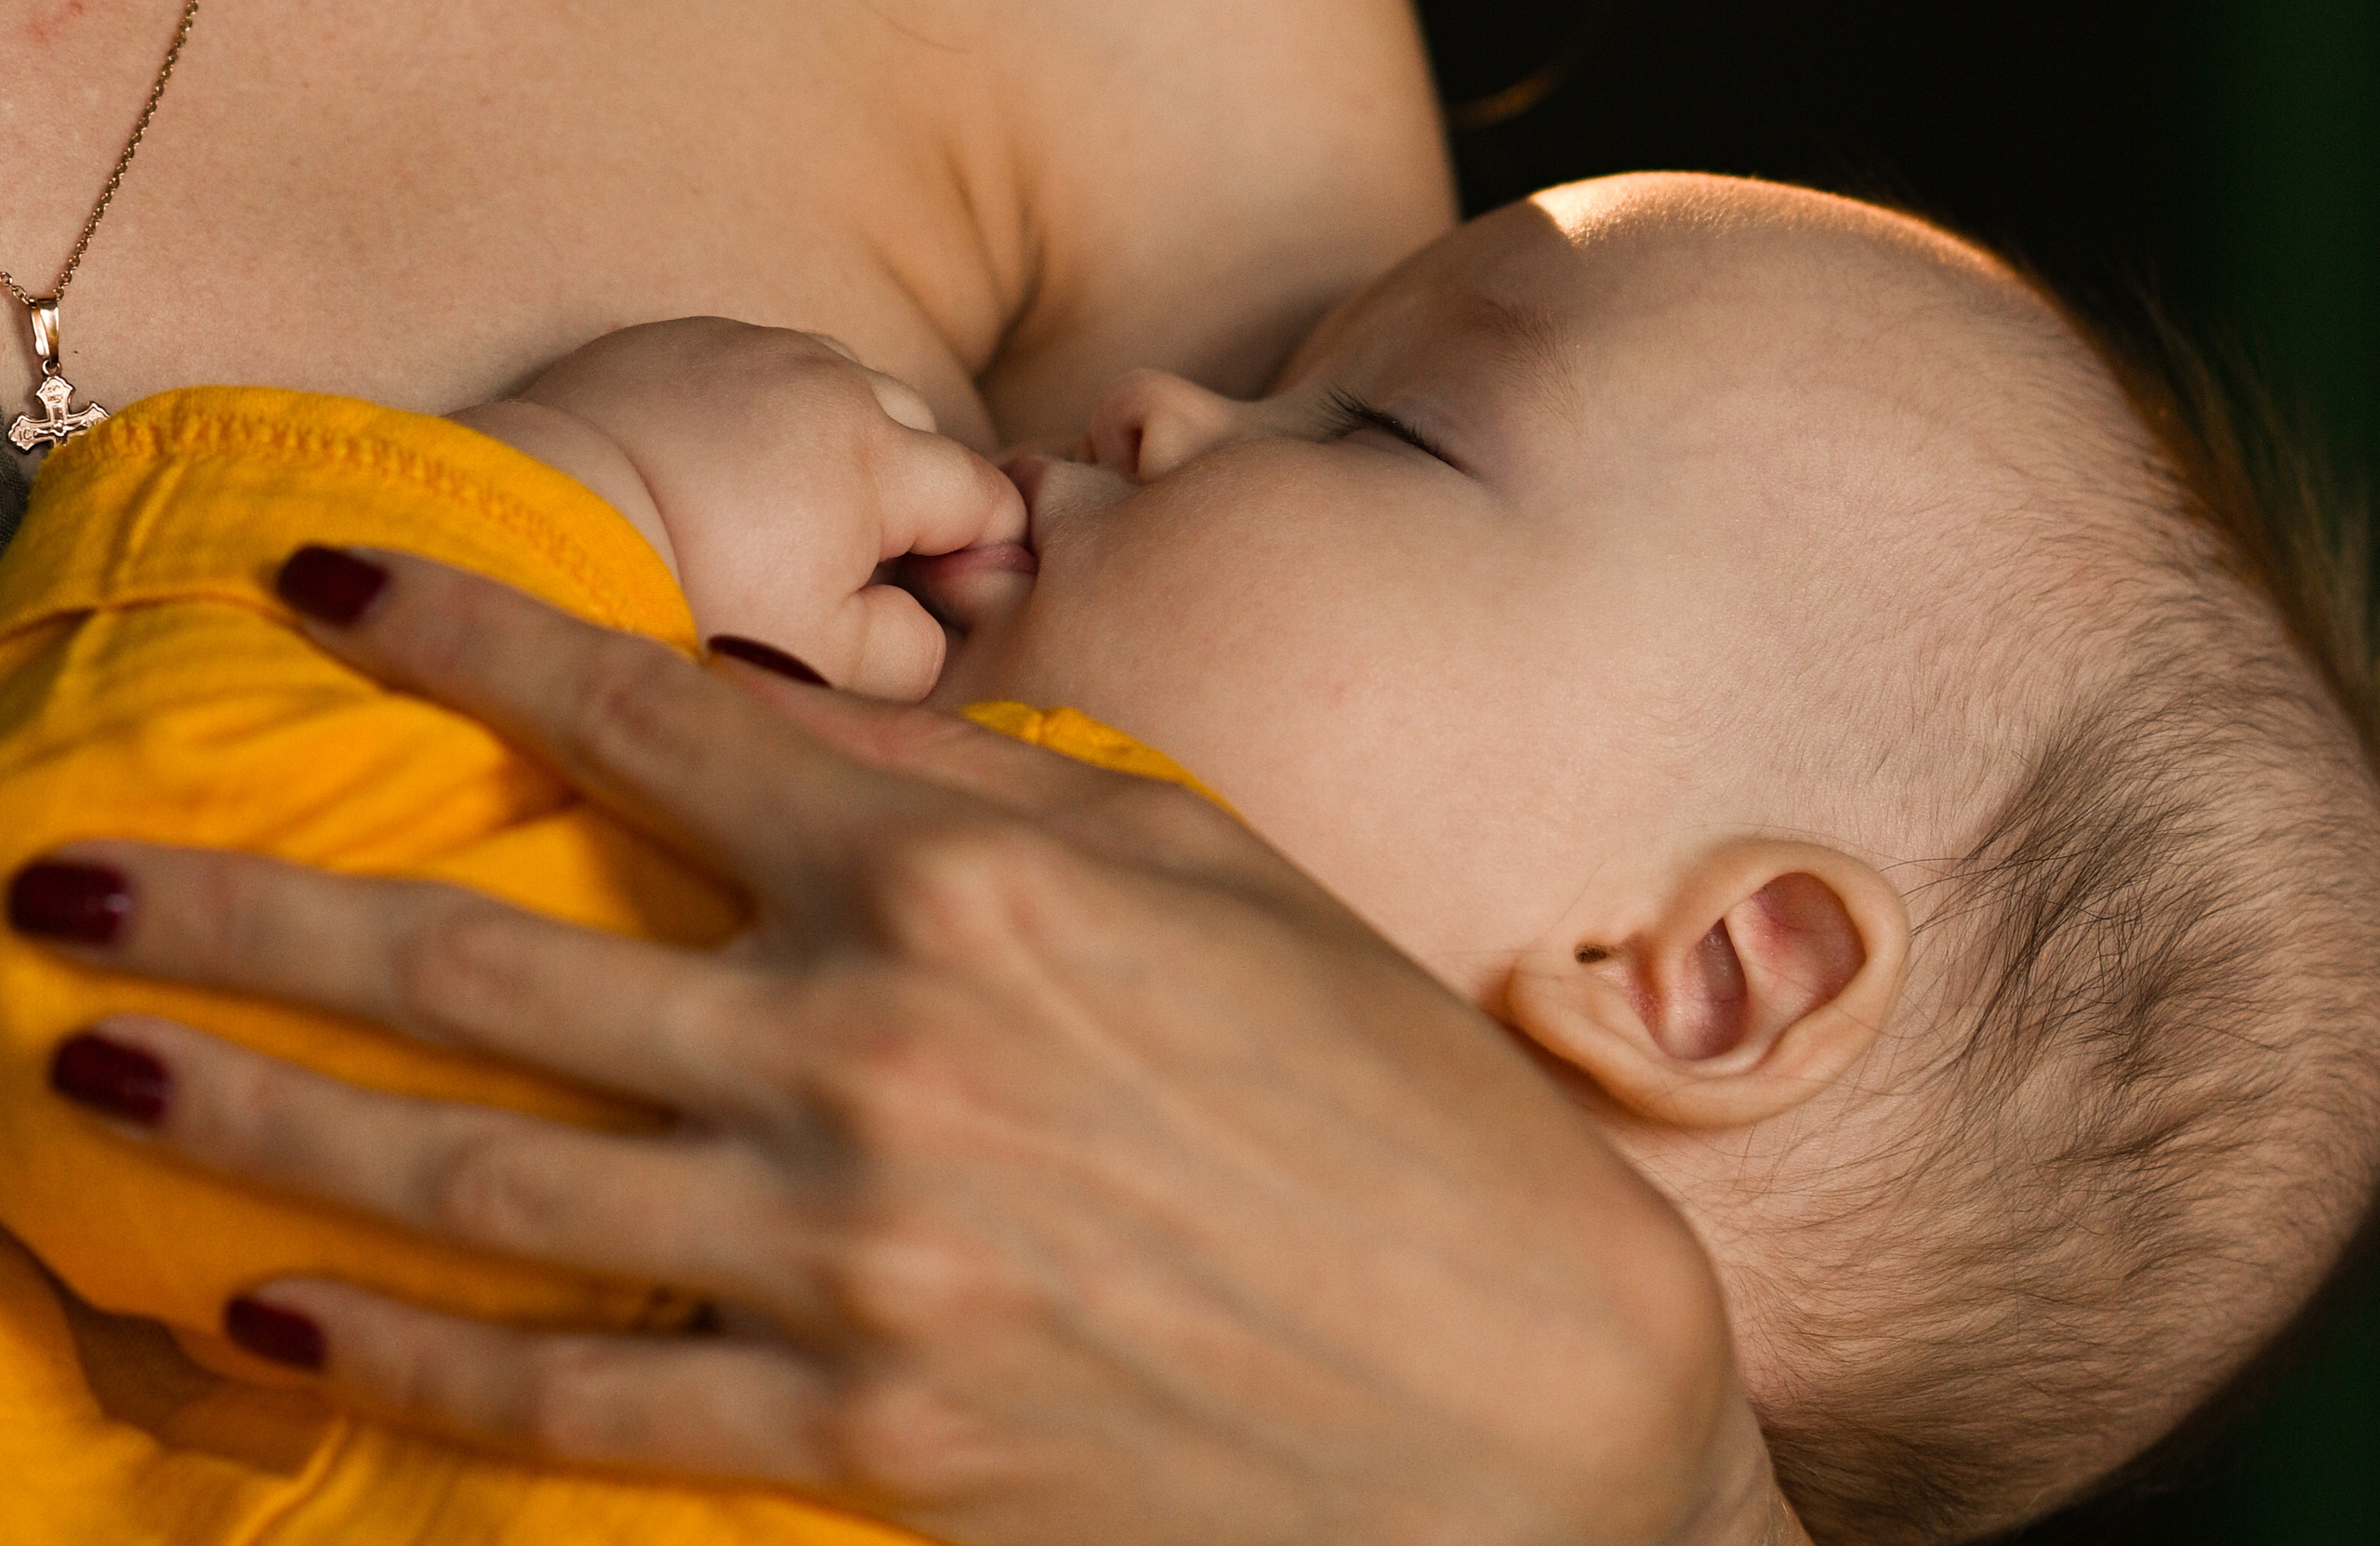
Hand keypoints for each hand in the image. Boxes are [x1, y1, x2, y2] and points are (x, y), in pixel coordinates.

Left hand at [20, 550, 1800, 1545]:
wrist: (1519, 1392)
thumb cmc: (1383, 1098)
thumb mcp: (1207, 870)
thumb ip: (975, 787)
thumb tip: (771, 724)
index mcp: (966, 878)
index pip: (649, 718)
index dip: (461, 640)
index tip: (322, 592)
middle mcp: (874, 1048)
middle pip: (489, 962)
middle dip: (251, 906)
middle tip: (71, 882)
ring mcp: (856, 1252)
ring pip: (484, 1176)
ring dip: (268, 1115)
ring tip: (107, 1071)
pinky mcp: (868, 1431)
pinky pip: (582, 1392)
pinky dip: (412, 1350)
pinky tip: (281, 1303)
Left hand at [456, 320, 1026, 699]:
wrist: (524, 536)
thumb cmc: (683, 610)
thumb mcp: (829, 665)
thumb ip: (917, 645)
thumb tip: (928, 619)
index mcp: (879, 450)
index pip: (984, 497)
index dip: (977, 558)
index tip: (930, 603)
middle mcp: (823, 373)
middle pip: (915, 428)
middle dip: (906, 492)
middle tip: (850, 570)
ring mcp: (742, 342)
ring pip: (834, 387)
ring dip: (830, 445)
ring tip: (780, 519)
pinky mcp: (665, 339)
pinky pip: (746, 371)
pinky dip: (750, 420)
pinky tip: (710, 483)